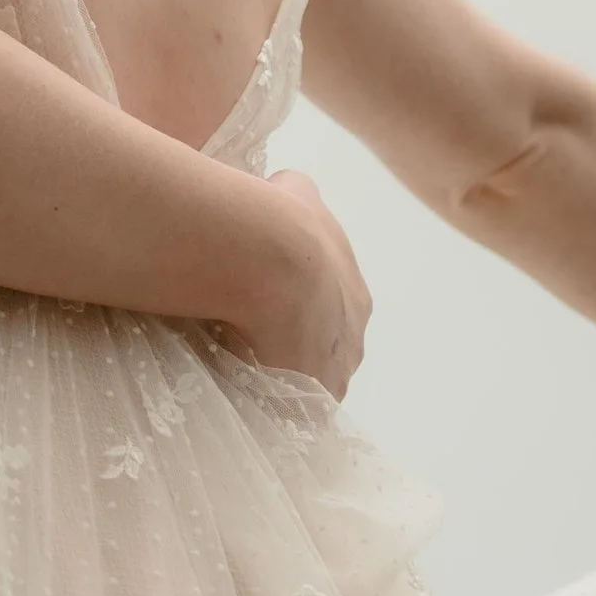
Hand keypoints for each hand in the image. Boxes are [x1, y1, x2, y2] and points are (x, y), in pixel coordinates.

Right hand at [219, 168, 371, 397]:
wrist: (270, 256)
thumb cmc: (279, 220)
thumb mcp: (295, 189)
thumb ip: (295, 193)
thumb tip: (284, 188)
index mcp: (354, 295)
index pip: (331, 312)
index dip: (300, 310)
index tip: (269, 305)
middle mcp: (354, 336)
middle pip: (325, 351)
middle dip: (296, 346)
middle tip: (252, 337)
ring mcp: (336, 370)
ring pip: (309, 380)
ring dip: (282, 374)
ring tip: (241, 363)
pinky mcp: (311, 396)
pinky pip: (293, 406)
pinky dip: (271, 399)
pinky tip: (240, 385)